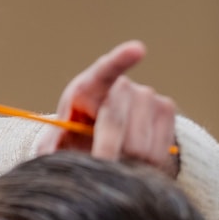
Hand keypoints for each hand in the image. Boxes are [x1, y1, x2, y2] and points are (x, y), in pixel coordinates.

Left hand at [39, 41, 179, 175]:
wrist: (104, 148)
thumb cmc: (74, 146)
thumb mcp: (55, 149)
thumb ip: (52, 148)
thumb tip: (55, 148)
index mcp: (86, 89)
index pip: (103, 71)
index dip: (120, 60)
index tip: (138, 50)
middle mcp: (120, 87)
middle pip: (117, 119)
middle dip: (106, 150)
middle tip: (99, 168)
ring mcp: (147, 95)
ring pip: (139, 142)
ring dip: (126, 163)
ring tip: (114, 166)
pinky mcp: (166, 110)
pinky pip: (160, 148)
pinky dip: (146, 166)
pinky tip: (134, 164)